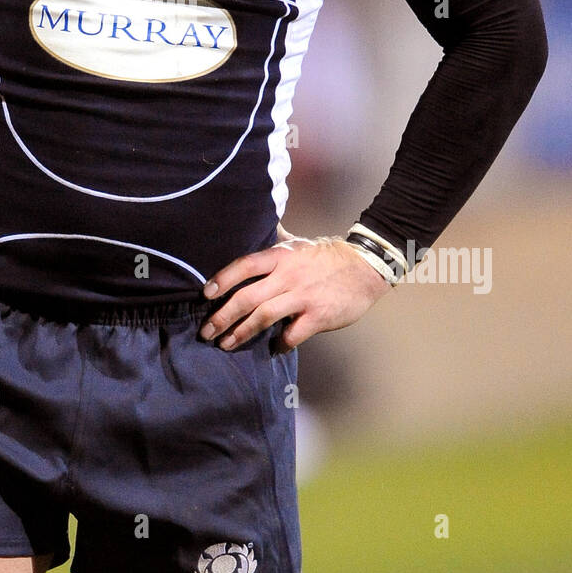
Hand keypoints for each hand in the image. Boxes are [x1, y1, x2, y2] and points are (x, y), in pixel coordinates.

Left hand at [199, 229, 389, 351]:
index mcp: (281, 256)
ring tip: (226, 344)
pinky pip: (292, 335)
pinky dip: (280, 344)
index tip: (206, 294)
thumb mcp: (298, 243)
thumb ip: (275, 239)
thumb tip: (255, 225)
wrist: (365, 268)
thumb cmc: (327, 256)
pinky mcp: (318, 316)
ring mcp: (303, 297)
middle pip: (247, 297)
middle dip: (223, 316)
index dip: (223, 279)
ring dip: (241, 333)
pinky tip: (273, 348)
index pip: (245, 265)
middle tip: (206, 331)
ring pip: (264, 317)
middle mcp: (288, 276)